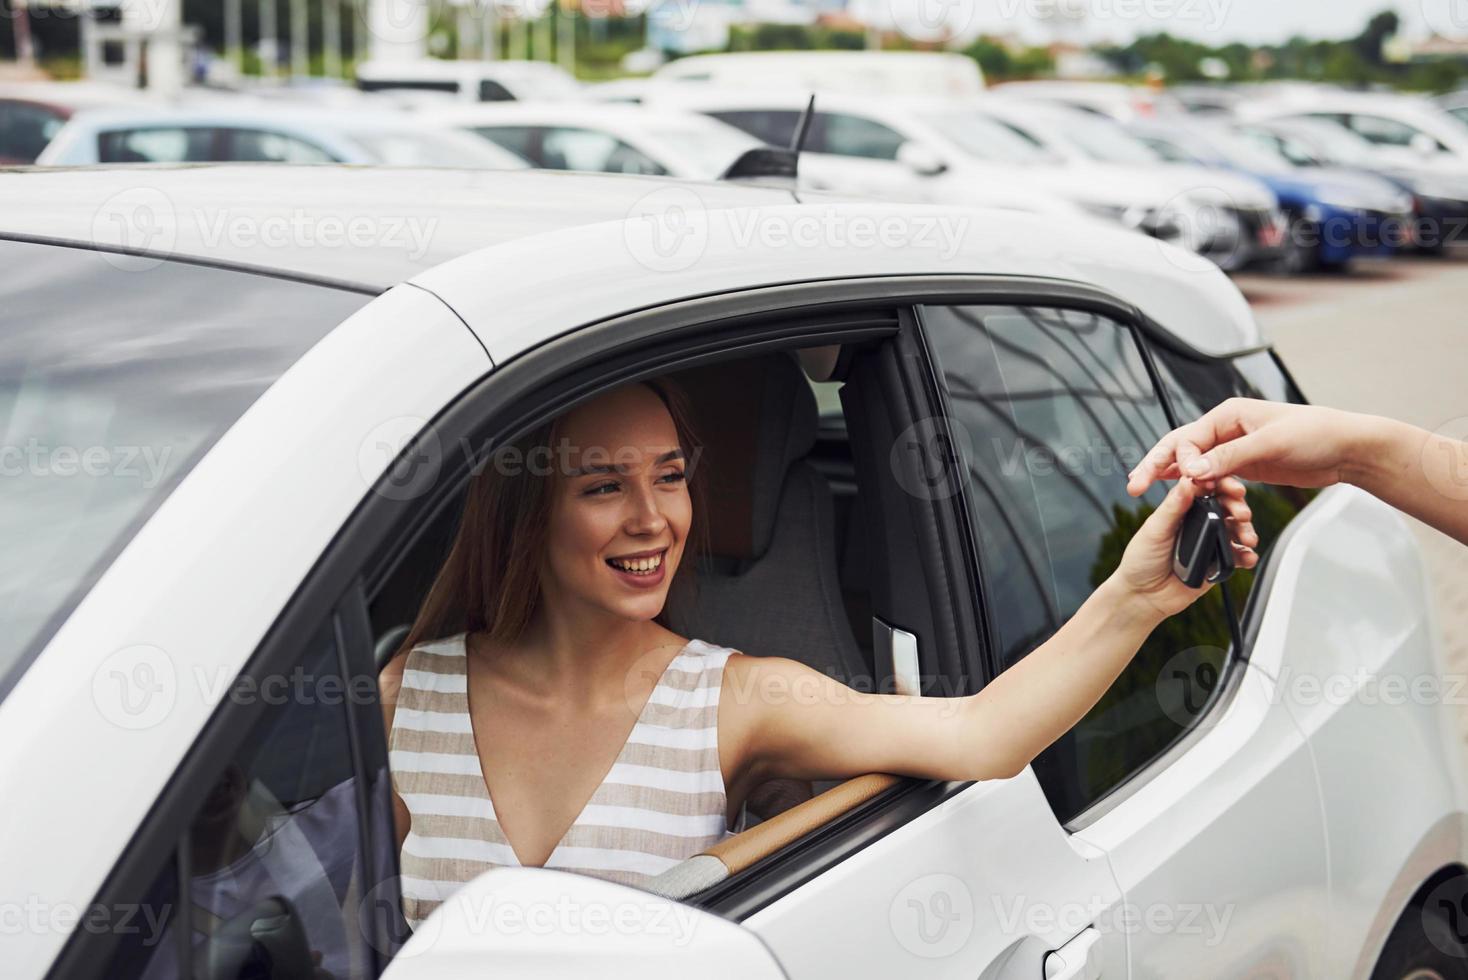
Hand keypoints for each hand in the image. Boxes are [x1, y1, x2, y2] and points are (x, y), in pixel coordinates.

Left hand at [1111, 474, 1258, 618]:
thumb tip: (1187, 480)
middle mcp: (1199, 521)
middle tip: (1242, 514)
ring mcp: (1210, 541)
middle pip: (1227, 507)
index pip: (1207, 488)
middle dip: (1239, 508)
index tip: (1232, 487)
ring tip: (1248, 538)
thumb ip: (1172, 507)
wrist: (1144, 596)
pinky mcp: (1218, 562)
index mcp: (1182, 508)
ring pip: (1236, 530)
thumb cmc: (1141, 560)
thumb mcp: (1155, 529)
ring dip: (1246, 531)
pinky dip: (1247, 556)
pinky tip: (1248, 557)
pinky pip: (1238, 556)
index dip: (1222, 485)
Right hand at [1126, 397, 1363, 494]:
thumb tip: (1194, 470)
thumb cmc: (1316, 434)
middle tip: (1134, 485)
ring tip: (1145, 490)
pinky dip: (1194, 485)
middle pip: (1180, 448)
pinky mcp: (1244, 466)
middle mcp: (1226, 429)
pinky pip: (1209, 475)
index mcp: (1228, 415)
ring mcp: (1233, 448)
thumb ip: (1230, 457)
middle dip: (1155, 465)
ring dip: (1171, 477)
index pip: (1188, 438)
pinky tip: (1180, 494)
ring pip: (1192, 463)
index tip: (1184, 480)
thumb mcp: (1269, 444)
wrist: (1347, 448)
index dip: (1178, 460)